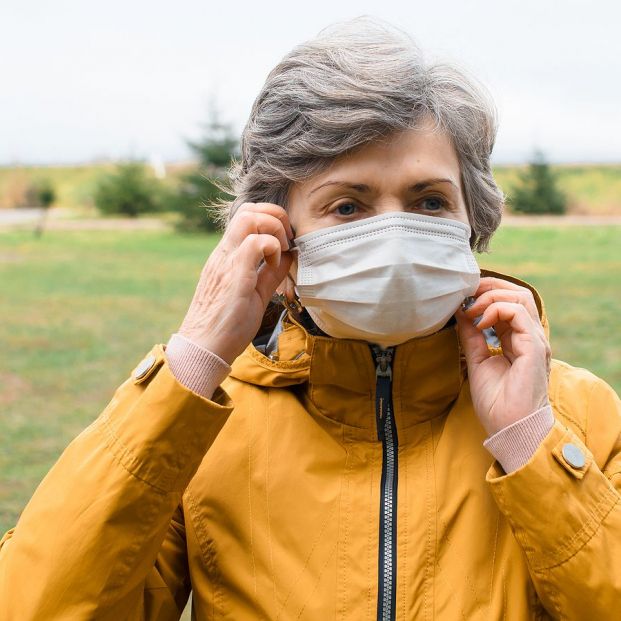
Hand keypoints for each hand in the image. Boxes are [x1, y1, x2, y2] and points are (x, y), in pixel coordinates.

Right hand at [177, 203, 293, 364]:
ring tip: (280, 252)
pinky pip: (254, 243)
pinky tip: (274, 266)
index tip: (284, 242)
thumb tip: (288, 257)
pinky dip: (271, 248)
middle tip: (285, 241)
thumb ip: (270, 274)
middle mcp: (224, 253)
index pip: (245, 216)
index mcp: (227, 256)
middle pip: (247, 209)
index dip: (270, 219)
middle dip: (275, 216)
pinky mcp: (234, 274)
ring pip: (249, 217)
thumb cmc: (227, 326)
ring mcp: (227, 261)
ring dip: (273, 228)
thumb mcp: (255, 293)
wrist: (203, 348)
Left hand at [454, 277, 551, 435]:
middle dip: (489, 287)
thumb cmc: (496, 403)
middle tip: (465, 292)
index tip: (462, 297)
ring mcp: (534, 340)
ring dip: (491, 296)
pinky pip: (518, 313)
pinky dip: (496, 310)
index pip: (508, 302)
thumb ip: (471, 337)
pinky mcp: (534, 346)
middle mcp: (529, 336)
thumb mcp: (477, 361)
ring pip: (520, 298)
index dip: (485, 294)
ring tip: (471, 308)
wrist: (509, 428)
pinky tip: (479, 322)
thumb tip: (460, 313)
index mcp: (518, 339)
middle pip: (517, 293)